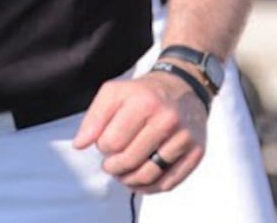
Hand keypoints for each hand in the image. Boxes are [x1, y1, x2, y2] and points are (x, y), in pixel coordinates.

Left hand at [73, 72, 207, 193]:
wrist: (183, 88)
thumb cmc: (142, 93)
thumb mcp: (113, 93)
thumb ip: (93, 118)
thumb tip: (79, 145)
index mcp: (143, 103)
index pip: (112, 142)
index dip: (102, 147)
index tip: (105, 143)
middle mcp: (167, 120)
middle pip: (130, 160)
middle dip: (113, 167)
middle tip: (110, 165)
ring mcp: (184, 138)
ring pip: (150, 175)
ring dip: (130, 180)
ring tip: (123, 174)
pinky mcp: (197, 152)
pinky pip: (170, 182)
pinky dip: (151, 187)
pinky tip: (141, 181)